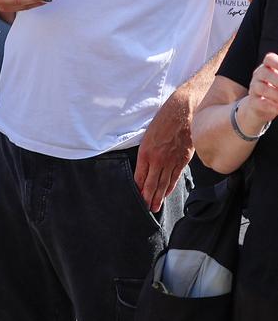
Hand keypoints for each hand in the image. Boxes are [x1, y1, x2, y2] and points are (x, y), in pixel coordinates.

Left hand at [135, 87, 194, 211]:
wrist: (183, 112)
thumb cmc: (163, 121)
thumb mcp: (147, 136)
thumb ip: (145, 153)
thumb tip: (143, 167)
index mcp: (146, 152)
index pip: (140, 176)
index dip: (139, 188)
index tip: (137, 198)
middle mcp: (159, 159)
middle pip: (152, 183)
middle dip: (148, 197)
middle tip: (145, 208)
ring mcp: (172, 160)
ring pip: (164, 182)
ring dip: (159, 196)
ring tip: (155, 207)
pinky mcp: (183, 159)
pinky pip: (175, 176)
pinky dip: (170, 186)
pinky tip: (165, 193)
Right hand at [240, 53, 277, 124]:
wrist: (258, 108)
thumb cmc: (276, 91)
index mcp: (267, 68)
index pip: (269, 59)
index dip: (277, 62)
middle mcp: (258, 76)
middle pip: (265, 73)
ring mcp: (254, 89)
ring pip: (262, 88)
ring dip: (277, 94)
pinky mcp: (253, 103)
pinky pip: (260, 103)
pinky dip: (273, 106)